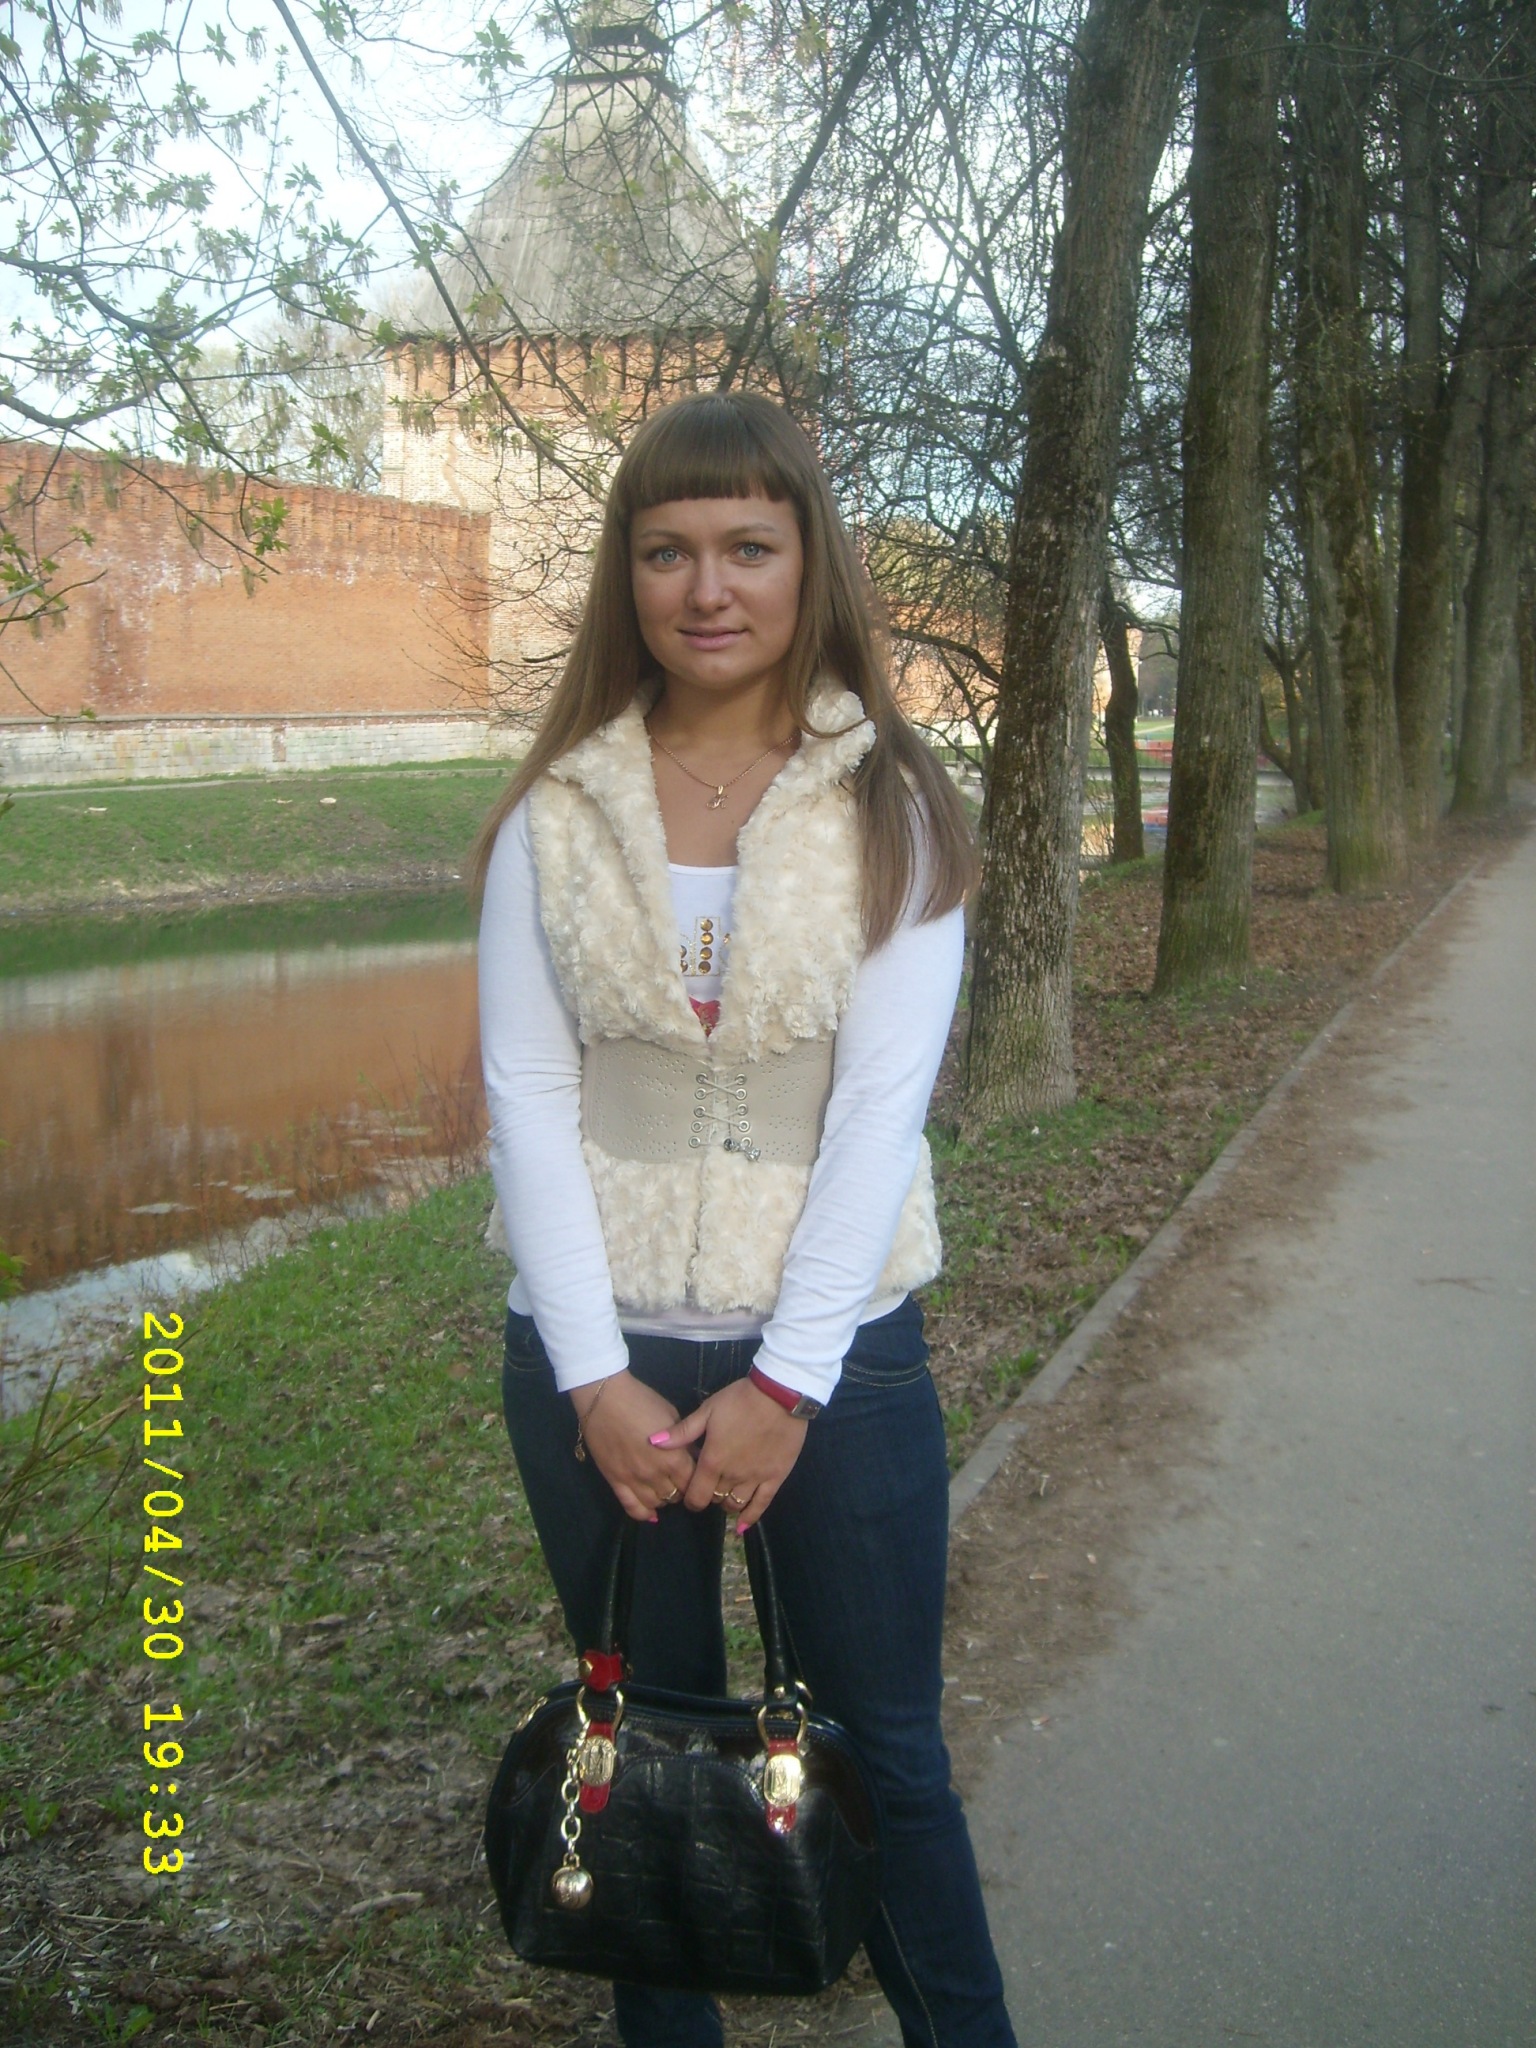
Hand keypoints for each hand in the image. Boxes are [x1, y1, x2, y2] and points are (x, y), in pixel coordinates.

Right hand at [572, 1372, 696, 1522]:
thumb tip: (694, 1456)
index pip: (693, 1481)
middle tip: (679, 1480)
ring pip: (656, 1504)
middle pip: (676, 1495)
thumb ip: (683, 1440)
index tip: (695, 1474)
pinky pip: (632, 1508)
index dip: (696, 1478)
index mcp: (673, 1456)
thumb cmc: (642, 1401)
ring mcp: (634, 1480)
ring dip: (664, 1499)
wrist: (605, 1397)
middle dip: (681, 1489)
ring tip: (664, 1489)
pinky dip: (644, 1514)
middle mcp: (656, 1473)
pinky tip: (651, 1512)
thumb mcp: (672, 1416)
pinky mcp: (615, 1482)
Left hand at [651, 1378, 807, 1530]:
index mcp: (712, 1461)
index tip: (690, 1494)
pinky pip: (762, 1504)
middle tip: (709, 1487)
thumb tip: (653, 1442)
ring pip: (735, 1504)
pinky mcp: (775, 1478)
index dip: (690, 1499)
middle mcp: (732, 1476)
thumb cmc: (739, 1400)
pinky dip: (750, 1517)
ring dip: (726, 1504)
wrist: (778, 1396)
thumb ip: (682, 1432)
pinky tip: (742, 1527)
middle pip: (715, 1499)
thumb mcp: (707, 1411)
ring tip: (724, 1496)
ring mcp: (755, 1479)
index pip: (695, 1495)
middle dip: (709, 1496)